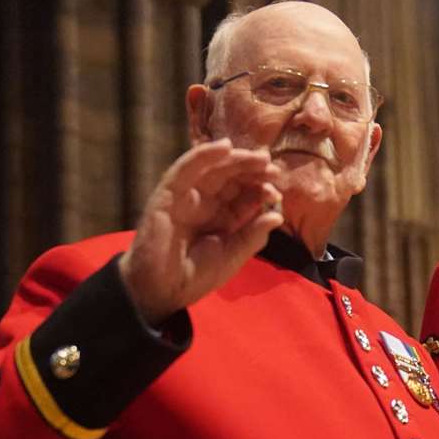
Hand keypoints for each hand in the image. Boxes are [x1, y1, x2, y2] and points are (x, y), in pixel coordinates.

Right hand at [118, 140, 285, 324]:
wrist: (160, 291)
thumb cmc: (193, 276)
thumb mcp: (232, 257)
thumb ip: (253, 236)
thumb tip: (277, 216)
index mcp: (221, 217)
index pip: (244, 195)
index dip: (260, 189)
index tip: (277, 191)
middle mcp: (205, 203)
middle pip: (231, 178)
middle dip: (252, 170)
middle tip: (271, 167)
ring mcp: (186, 196)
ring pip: (212, 168)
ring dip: (235, 159)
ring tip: (257, 157)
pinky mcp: (167, 193)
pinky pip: (186, 169)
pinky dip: (204, 155)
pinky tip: (224, 147)